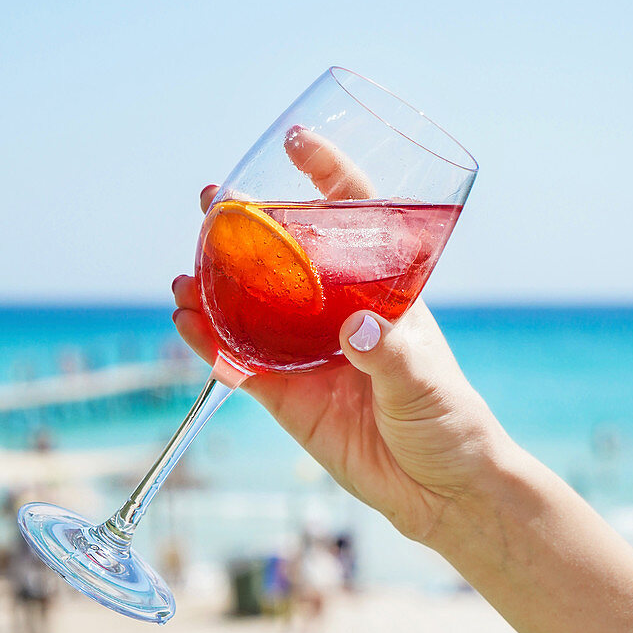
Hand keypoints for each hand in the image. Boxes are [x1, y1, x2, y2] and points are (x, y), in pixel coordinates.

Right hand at [172, 134, 505, 546]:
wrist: (439, 490)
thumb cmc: (449, 421)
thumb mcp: (425, 379)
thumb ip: (388, 352)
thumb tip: (354, 328)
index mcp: (379, 292)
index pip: (351, 218)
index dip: (325, 176)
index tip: (293, 142)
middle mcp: (336, 314)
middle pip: (284, 257)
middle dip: (244, 229)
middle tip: (211, 204)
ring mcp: (307, 354)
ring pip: (250, 309)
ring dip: (213, 287)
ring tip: (184, 272)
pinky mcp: (286, 396)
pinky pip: (240, 363)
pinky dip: (210, 344)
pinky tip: (185, 323)